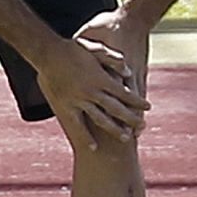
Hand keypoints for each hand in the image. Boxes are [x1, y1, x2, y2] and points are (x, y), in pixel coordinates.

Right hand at [36, 32, 148, 150]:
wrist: (48, 53)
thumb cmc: (73, 49)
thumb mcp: (97, 49)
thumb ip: (113, 61)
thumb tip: (129, 73)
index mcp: (101, 78)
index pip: (125, 93)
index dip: (137, 101)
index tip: (148, 107)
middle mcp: (92, 92)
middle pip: (117, 109)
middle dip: (132, 118)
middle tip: (143, 126)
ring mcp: (79, 101)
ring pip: (101, 119)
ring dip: (115, 129)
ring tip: (127, 137)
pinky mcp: (66, 107)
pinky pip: (78, 125)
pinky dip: (85, 137)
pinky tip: (93, 147)